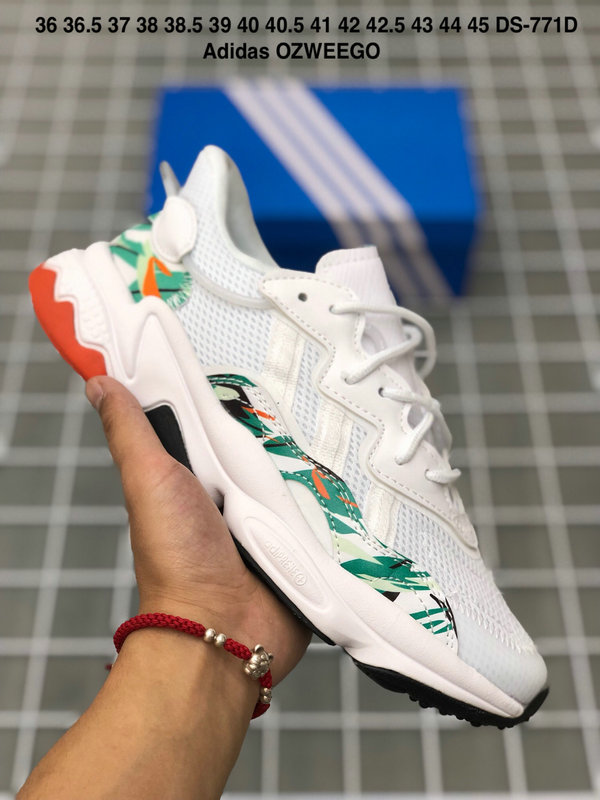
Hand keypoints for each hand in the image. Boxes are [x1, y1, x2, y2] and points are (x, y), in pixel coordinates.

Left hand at [86, 376, 310, 683]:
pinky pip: (325, 507)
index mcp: (194, 474)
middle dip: (282, 421)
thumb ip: (130, 432)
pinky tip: (349, 476)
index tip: (245, 353)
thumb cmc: (175, 562)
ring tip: (335, 431)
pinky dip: (335, 497)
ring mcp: (269, 517)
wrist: (222, 629)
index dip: (227, 391)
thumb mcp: (149, 481)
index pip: (214, 418)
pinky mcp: (301, 539)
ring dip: (312, 459)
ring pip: (299, 469)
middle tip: (302, 392)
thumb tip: (100, 384)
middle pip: (265, 439)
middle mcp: (233, 493)